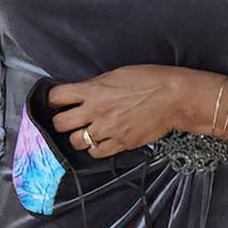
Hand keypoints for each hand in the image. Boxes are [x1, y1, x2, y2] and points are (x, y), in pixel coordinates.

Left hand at [49, 65, 201, 157]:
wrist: (173, 97)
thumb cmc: (150, 80)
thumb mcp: (116, 74)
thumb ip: (96, 86)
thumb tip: (83, 92)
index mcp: (93, 90)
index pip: (57, 96)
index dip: (53, 99)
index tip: (56, 101)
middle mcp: (96, 111)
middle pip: (60, 123)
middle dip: (61, 121)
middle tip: (67, 119)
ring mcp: (108, 129)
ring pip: (76, 141)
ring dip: (77, 137)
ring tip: (84, 132)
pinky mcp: (121, 143)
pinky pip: (96, 153)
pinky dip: (94, 149)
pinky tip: (99, 142)